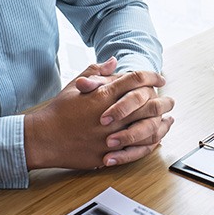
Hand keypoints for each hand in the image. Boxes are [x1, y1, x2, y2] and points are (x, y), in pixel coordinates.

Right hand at [24, 59, 172, 168]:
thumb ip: (97, 71)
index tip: (160, 78)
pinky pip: (137, 150)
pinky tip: (157, 139)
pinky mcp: (109, 154)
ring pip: (147, 129)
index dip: (152, 76)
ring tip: (168, 120)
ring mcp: (111, 137)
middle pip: (148, 105)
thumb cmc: (58, 111)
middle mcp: (111, 116)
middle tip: (170, 100)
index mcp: (103, 95)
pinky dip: (150, 144)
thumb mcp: (75, 86)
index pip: (136, 80)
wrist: (42, 138)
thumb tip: (114, 60)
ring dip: (161, 124)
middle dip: (164, 101)